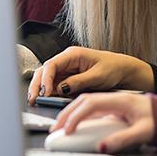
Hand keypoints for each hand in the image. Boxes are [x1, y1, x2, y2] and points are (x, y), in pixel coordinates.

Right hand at [27, 46, 153, 104]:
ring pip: (46, 78)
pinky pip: (54, 84)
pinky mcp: (68, 78)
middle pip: (44, 71)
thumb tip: (61, 88)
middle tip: (33, 99)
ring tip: (35, 101)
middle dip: (37, 85)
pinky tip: (45, 99)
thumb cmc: (113, 68)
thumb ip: (78, 82)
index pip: (52, 65)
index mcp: (73, 54)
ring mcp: (66, 69)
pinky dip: (48, 92)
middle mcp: (66, 60)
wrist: (123, 71)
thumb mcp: (97, 76)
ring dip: (40, 89)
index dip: (45, 79)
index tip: (45, 92)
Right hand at [50, 93, 154, 152]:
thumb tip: (102, 147)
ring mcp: (116, 103)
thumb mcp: (144, 133)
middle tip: (56, 130)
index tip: (66, 131)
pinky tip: (77, 127)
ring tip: (61, 129)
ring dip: (72, 114)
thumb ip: (122, 140)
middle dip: (67, 114)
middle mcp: (116, 99)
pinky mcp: (116, 109)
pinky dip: (82, 117)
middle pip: (84, 101)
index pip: (92, 105)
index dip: (76, 117)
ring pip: (88, 104)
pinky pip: (94, 110)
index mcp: (122, 100)